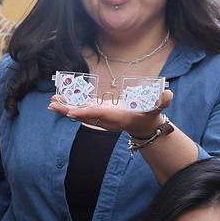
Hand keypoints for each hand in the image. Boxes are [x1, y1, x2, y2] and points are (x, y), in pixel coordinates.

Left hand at [47, 87, 172, 134]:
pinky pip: (82, 108)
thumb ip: (162, 102)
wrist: (145, 125)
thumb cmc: (151, 115)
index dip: (85, 112)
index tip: (71, 112)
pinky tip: (60, 99)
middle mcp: (105, 119)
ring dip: (66, 106)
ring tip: (51, 102)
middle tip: (53, 105)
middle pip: (84, 114)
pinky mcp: (99, 112)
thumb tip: (168, 95)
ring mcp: (100, 117)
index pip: (99, 114)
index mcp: (116, 117)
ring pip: (80, 111)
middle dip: (68, 110)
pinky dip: (71, 104)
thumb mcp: (158, 108)